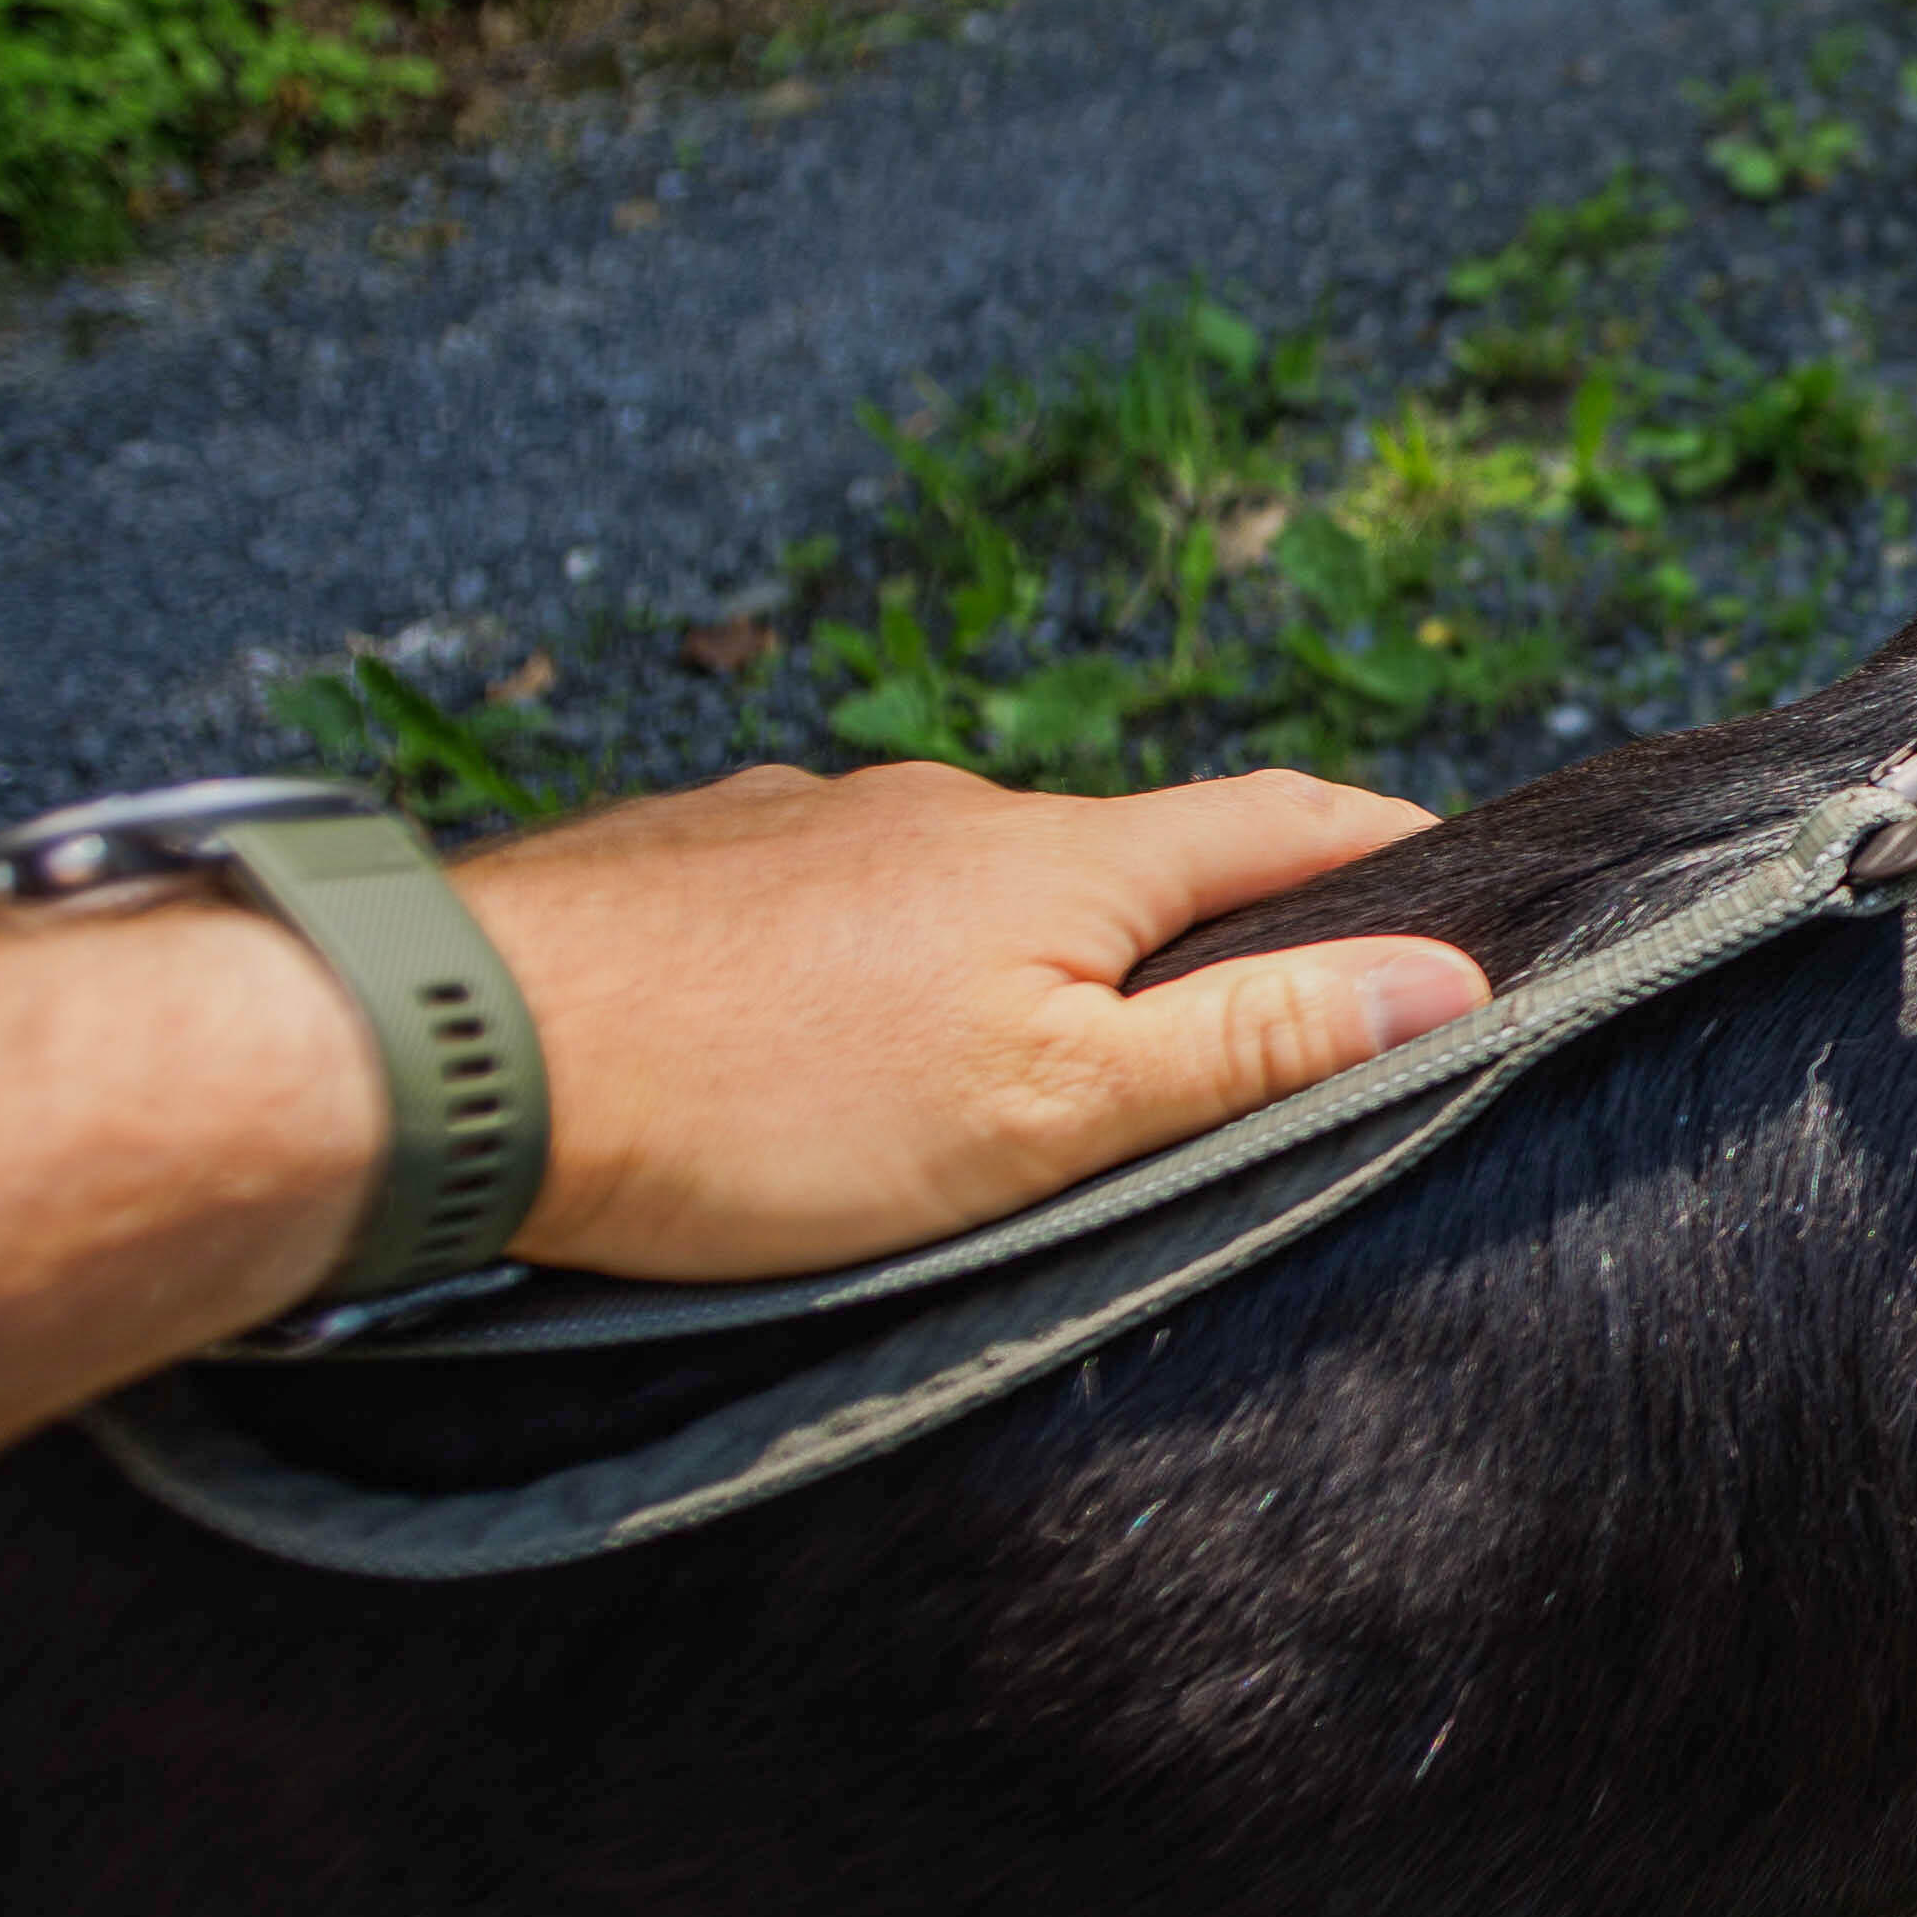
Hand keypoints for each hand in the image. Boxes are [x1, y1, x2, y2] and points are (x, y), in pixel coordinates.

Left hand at [455, 763, 1487, 1281]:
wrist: (456, 1054)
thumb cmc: (766, 1111)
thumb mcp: (1051, 1115)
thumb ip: (1247, 1045)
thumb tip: (1444, 975)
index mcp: (1058, 862)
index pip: (1275, 820)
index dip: (1381, 840)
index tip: (1459, 861)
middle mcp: (936, 801)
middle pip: (1107, 854)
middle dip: (1170, 926)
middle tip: (1199, 1031)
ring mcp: (800, 815)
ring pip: (947, 878)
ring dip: (991, 948)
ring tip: (965, 1073)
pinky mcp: (684, 855)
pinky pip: (817, 897)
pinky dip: (854, 957)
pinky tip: (800, 1040)